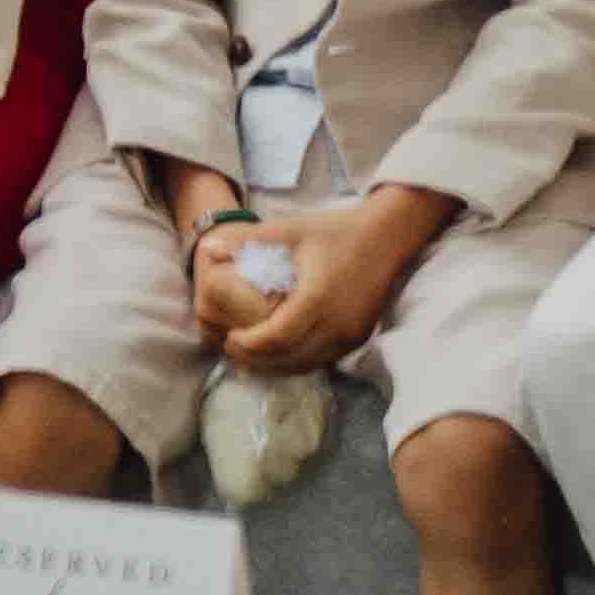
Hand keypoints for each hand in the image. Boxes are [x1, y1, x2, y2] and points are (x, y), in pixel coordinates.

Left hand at [213, 192, 441, 374]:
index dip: (248, 344)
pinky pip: (322, 360)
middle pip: (290, 358)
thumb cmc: (334, 231)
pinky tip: (277, 352)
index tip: (227, 338)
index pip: (277, 338)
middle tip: (230, 350)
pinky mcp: (358, 338)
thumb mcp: (288, 229)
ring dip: (276, 365)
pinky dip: (296, 361)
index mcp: (318, 299)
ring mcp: (351, 336)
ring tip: (248, 354)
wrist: (387, 238)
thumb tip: (207, 249)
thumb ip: (247, 240)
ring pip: (307, 365)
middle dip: (256, 359)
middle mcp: (337, 325)